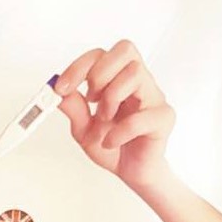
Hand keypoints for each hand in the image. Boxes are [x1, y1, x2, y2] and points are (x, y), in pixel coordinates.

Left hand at [54, 40, 175, 185]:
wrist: (130, 172)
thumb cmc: (112, 145)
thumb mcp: (83, 129)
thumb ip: (73, 109)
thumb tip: (58, 91)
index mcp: (119, 80)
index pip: (102, 54)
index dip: (79, 66)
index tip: (61, 88)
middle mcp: (138, 83)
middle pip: (125, 50)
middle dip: (99, 73)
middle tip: (91, 100)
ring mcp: (153, 98)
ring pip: (135, 74)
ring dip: (111, 98)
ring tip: (104, 120)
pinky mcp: (162, 119)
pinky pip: (142, 116)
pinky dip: (119, 131)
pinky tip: (110, 142)